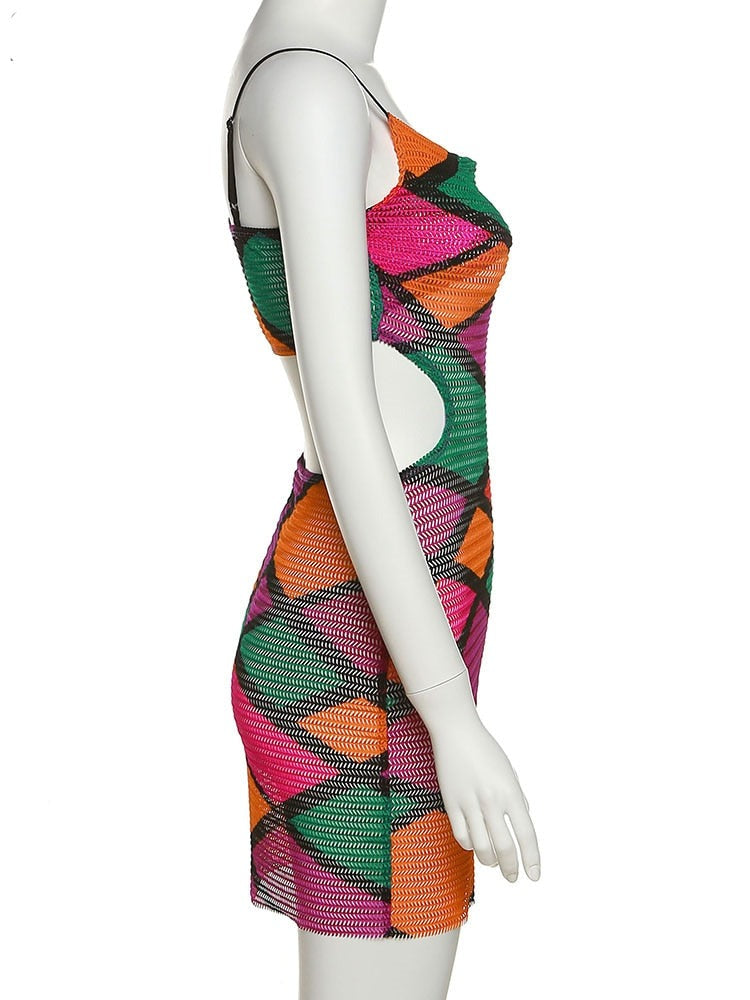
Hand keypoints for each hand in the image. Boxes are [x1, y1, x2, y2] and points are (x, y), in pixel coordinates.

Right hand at [429, 719, 540, 881]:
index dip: (531, 859)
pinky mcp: (450, 803)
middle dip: (511, 868)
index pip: (526, 834)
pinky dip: (470, 846)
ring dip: (490, 861)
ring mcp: (469, 803)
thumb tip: (521, 824)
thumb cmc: (486, 750)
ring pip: (481, 847)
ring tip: (494, 863)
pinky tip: (475, 845)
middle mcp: (491, 800)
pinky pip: (461, 836)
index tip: (534, 875)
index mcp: (511, 792)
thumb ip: (517, 800)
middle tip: (513, 878)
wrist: (456, 732)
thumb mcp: (510, 773)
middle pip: (504, 847)